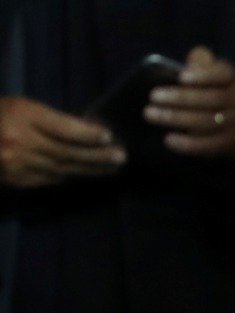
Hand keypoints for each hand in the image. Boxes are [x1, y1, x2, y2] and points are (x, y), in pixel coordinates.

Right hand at [0, 96, 125, 187]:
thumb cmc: (1, 115)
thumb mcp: (23, 107)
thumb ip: (53, 120)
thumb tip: (90, 132)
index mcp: (22, 116)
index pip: (62, 128)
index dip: (87, 134)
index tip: (108, 136)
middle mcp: (19, 141)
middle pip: (66, 152)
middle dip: (96, 157)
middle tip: (120, 157)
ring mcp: (17, 163)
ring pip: (61, 169)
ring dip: (89, 170)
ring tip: (111, 168)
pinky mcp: (16, 180)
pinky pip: (51, 180)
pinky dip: (71, 177)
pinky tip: (88, 175)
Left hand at [143, 45, 234, 157]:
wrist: (225, 120)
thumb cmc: (205, 88)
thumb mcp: (204, 70)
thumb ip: (199, 62)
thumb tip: (194, 61)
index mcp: (232, 78)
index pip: (223, 74)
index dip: (204, 76)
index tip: (180, 77)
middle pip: (212, 99)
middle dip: (181, 98)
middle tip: (152, 96)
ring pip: (207, 122)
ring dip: (178, 118)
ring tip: (151, 114)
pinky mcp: (229, 142)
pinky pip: (209, 145)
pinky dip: (188, 144)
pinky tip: (168, 140)